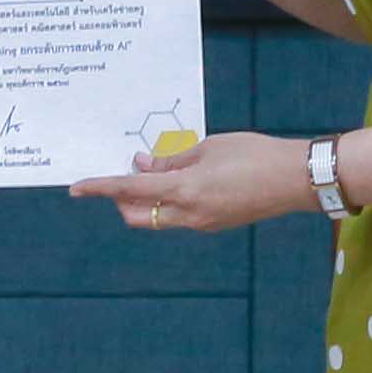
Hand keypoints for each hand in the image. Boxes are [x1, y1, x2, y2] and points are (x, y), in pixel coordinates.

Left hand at [66, 129, 313, 232]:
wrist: (295, 179)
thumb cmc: (254, 154)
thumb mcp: (208, 147)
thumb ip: (171, 158)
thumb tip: (143, 163)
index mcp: (184, 190)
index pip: (130, 189)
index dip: (101, 187)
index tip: (76, 187)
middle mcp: (189, 214)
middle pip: (137, 215)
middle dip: (122, 200)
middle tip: (125, 174)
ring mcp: (202, 224)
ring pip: (158, 218)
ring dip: (147, 200)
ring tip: (157, 169)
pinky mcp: (215, 224)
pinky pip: (180, 217)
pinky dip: (170, 202)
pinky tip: (182, 180)